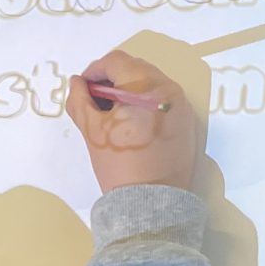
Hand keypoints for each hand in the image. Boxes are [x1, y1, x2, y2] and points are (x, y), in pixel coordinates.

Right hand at [66, 51, 199, 193]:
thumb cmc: (120, 165)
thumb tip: (78, 83)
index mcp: (146, 87)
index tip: (84, 89)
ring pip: (150, 84)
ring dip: (129, 91)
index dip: (94, 71)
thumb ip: (80, 100)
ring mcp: (182, 106)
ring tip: (114, 115)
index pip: (116, 61)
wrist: (152, 204)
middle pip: (135, 69)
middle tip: (97, 102)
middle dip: (113, 80)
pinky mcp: (187, 123)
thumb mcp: (92, 132)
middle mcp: (170, 90)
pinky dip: (146, 104)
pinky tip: (132, 125)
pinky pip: (163, 101)